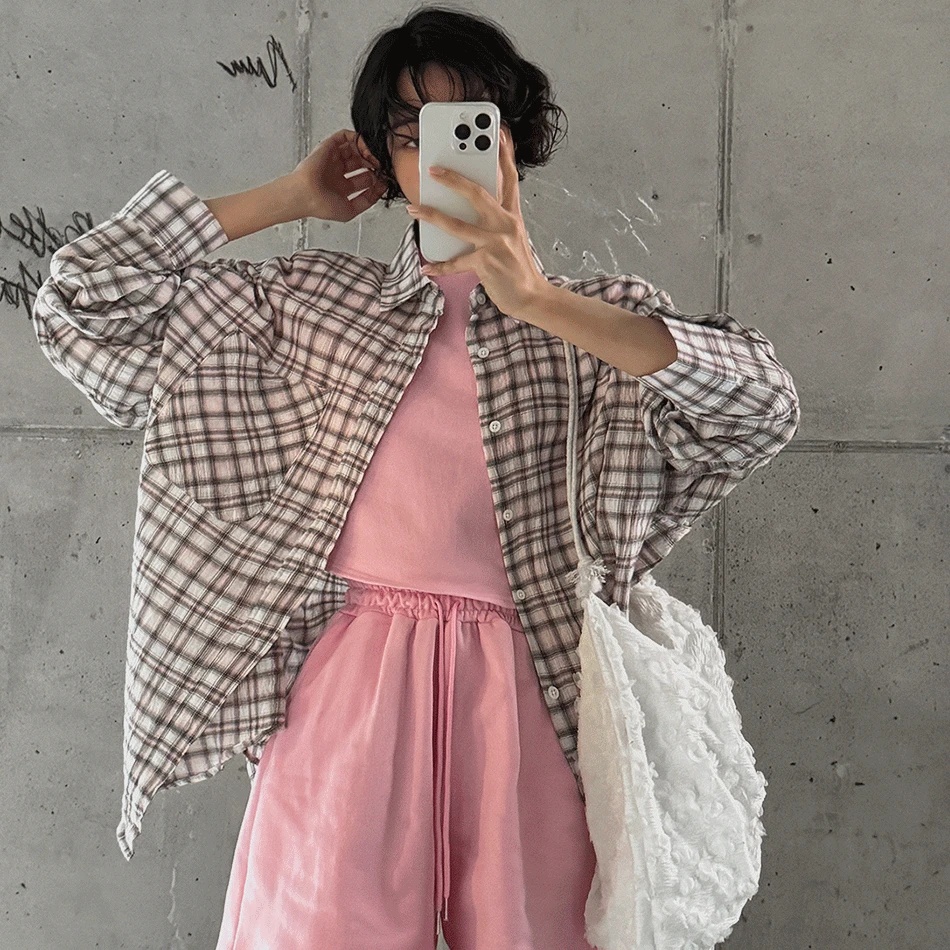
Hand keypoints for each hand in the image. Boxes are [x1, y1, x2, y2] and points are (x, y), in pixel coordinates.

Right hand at [292, 129, 387, 221]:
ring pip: (355, 149)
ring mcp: (333, 159)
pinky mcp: (328, 147)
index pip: (364, 179)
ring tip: (375, 157)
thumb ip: (367, 201)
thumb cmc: (321, 205)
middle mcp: (338, 172)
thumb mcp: (351, 210)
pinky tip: (365, 146)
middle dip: (374, 164)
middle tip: (382, 167)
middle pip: (361, 163)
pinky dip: (357, 138)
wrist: (306, 195)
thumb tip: (381, 189)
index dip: (376, 178)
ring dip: (367, 151)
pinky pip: (344, 136)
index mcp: (341, 187)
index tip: (385, 179)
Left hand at [405, 126, 547, 316]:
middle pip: (477, 193)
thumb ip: (495, 222)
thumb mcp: (512, 239)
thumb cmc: (518, 268)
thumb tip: (464, 211)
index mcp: (513, 216)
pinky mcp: (486, 263)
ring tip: (413, 209)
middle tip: (433, 169)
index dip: (504, 154)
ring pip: (457, 225)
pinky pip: (456, 262)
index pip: (510, 179)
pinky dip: (439, 266)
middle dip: (453, 179)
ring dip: (431, 215)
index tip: (497, 132)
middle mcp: (505, 225)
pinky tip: (426, 268)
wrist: (531, 297)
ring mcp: (496, 243)